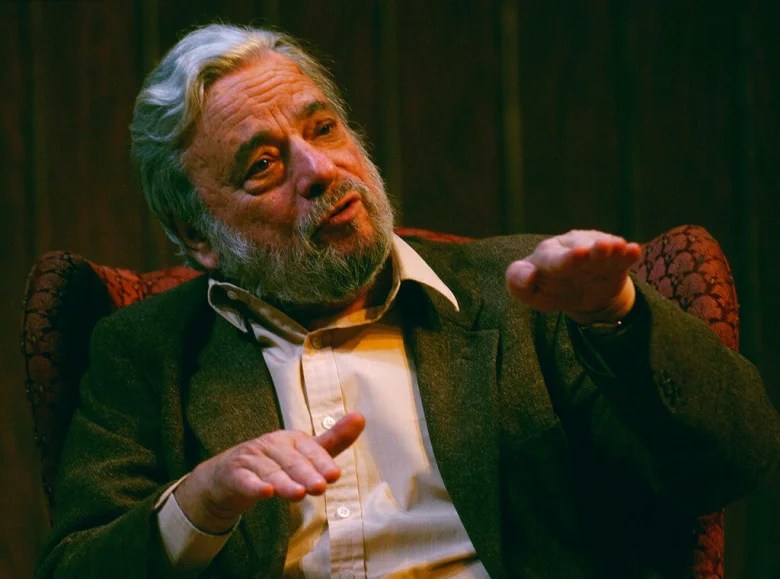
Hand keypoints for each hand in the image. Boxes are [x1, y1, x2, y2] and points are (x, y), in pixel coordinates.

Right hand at [174, 412, 364, 532]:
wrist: (228, 475)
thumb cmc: (274, 462)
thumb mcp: (304, 453)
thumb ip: (333, 440)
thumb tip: (361, 417)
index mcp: (291, 438)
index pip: (309, 450)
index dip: (321, 462)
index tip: (334, 475)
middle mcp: (272, 444)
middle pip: (291, 461)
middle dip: (306, 474)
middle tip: (320, 487)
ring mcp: (251, 458)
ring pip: (270, 472)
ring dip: (284, 483)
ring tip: (299, 494)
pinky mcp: (234, 474)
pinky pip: (245, 480)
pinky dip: (254, 486)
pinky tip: (265, 493)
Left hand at [505, 230, 640, 324]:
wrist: (576, 291)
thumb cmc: (547, 288)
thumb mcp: (528, 292)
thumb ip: (518, 283)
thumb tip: (528, 276)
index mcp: (548, 255)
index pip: (556, 258)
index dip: (567, 258)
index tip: (578, 255)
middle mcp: (572, 247)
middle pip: (583, 249)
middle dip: (591, 249)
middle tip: (601, 247)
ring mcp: (595, 252)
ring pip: (604, 250)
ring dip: (611, 248)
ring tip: (619, 246)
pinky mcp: (614, 261)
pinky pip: (622, 257)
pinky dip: (628, 254)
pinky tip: (634, 250)